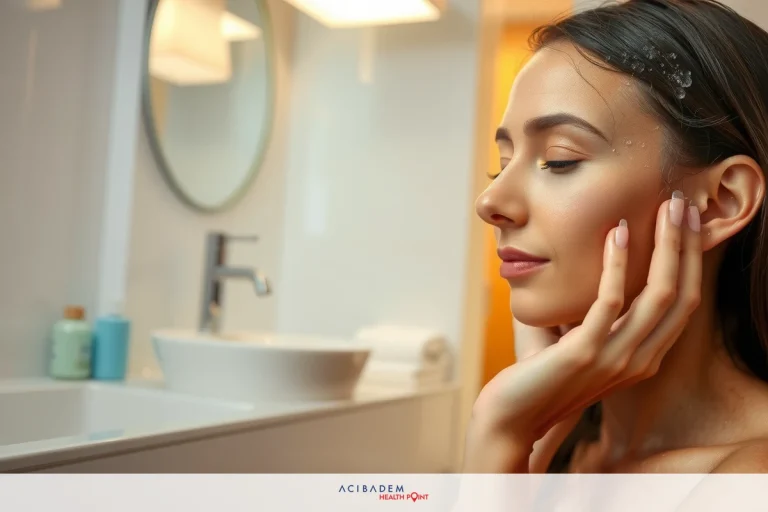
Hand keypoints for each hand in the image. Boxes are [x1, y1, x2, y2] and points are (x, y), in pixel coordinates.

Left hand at [466, 192, 701, 470]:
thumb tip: (584, 261)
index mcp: (642, 357)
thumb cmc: (539, 374)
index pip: (683, 304)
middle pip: (681, 295)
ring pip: (658, 295)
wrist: (510, 417)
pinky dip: (616, 264)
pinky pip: (610, 302)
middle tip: (682, 202)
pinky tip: (615, 233)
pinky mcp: (584, 354)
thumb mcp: (576, 337)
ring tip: (662, 208)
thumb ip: (589, 308)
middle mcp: (638, 360)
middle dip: (686, 245)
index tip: (687, 222)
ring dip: (664, 246)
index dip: (690, 261)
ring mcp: (614, 359)